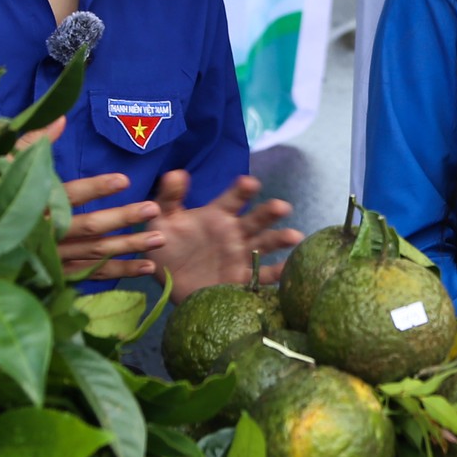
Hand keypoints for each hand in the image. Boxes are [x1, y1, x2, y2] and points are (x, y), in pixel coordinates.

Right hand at [19, 117, 167, 281]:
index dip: (95, 188)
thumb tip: (61, 117)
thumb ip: (34, 143)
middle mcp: (45, 235)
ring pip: (96, 253)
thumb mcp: (5, 165)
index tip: (124, 180)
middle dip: (121, 218)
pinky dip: (121, 272)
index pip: (68, 195)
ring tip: (159, 238)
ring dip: (129, 246)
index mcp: (33, 206)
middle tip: (151, 209)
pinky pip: (94, 274)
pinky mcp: (59, 274)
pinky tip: (148, 266)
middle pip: (89, 227)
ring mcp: (53, 259)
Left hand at [149, 169, 302, 297]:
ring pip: (264, 244)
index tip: (250, 183)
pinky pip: (261, 275)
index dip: (242, 191)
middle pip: (255, 220)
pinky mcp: (241, 278)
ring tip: (294, 236)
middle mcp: (234, 233)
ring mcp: (240, 255)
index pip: (233, 199)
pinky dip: (277, 273)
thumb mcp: (162, 221)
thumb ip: (169, 198)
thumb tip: (175, 173)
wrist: (169, 283)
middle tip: (281, 206)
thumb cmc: (168, 248)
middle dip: (268, 213)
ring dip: (279, 239)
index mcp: (217, 216)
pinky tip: (288, 268)